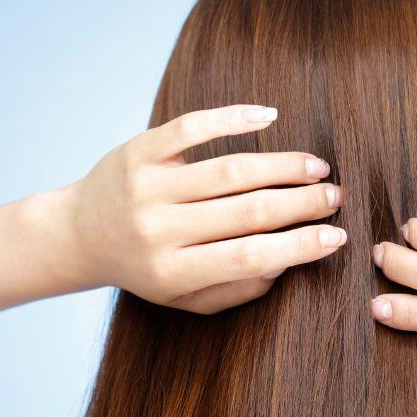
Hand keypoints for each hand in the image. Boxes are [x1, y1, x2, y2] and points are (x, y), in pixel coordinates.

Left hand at [60, 104, 345, 312]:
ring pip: (228, 171)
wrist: (78, 234)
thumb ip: (236, 289)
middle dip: (301, 204)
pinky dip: (232, 118)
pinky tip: (269, 116)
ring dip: (281, 166)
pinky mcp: (139, 151)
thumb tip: (288, 263)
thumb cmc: (144, 270)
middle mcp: (158, 229)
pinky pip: (191, 128)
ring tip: (317, 167)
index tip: (337, 237)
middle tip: (336, 197)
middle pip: (246, 212)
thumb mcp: (186, 300)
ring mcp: (147, 187)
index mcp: (171, 272)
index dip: (299, 247)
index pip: (249, 257)